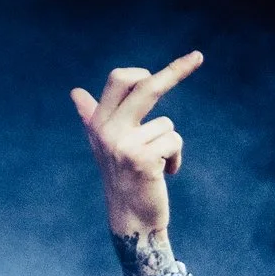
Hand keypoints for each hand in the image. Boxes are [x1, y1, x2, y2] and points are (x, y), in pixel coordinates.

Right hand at [70, 51, 203, 237]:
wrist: (129, 219)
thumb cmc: (122, 179)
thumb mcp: (103, 145)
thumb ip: (91, 117)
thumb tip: (75, 93)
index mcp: (98, 122)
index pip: (119, 79)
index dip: (142, 70)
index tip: (174, 65)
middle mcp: (107, 130)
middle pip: (145, 86)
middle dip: (175, 71)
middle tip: (199, 56)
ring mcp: (123, 144)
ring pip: (167, 124)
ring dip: (169, 146)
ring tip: (155, 166)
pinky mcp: (142, 159)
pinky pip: (173, 142)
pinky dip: (174, 160)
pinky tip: (162, 175)